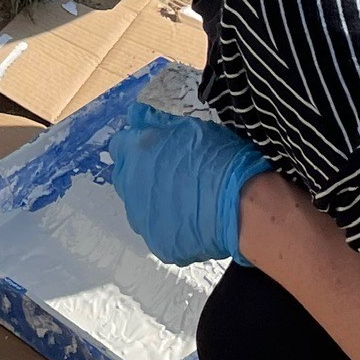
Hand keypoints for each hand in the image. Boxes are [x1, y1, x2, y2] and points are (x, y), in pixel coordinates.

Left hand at [108, 100, 270, 265]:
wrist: (239, 205)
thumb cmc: (218, 159)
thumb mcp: (190, 128)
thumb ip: (157, 122)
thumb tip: (135, 115)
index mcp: (136, 155)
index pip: (119, 146)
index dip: (136, 144)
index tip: (154, 147)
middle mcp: (131, 189)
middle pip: (124, 178)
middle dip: (139, 173)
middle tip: (170, 172)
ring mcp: (143, 220)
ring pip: (139, 208)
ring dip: (153, 200)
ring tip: (184, 198)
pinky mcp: (158, 245)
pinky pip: (159, 231)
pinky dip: (171, 225)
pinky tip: (193, 220)